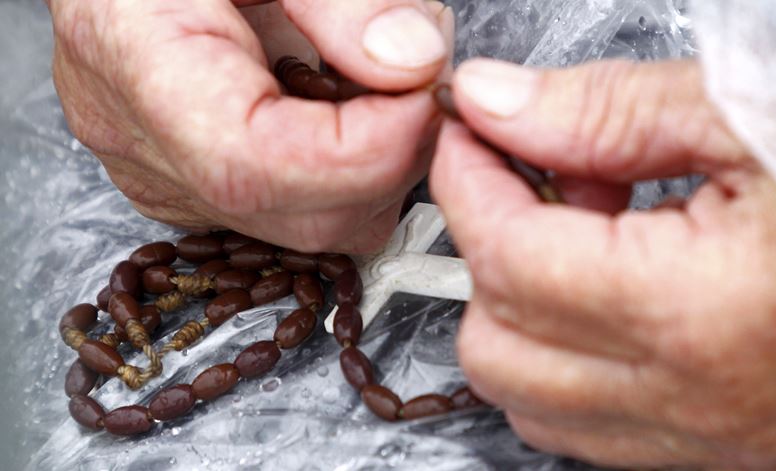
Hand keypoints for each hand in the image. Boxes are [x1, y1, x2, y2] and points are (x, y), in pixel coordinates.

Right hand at [49, 0, 452, 252]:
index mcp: (143, 72)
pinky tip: (347, 98)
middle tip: (422, 73)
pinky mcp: (207, 186)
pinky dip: (352, 163)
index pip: (258, 168)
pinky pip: (304, 208)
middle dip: (394, 153)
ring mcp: (180, 180)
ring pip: (318, 225)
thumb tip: (417, 63)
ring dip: (381, 160)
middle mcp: (154, 152)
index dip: (367, 147)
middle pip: (305, 216)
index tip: (427, 91)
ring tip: (381, 73)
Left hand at [431, 59, 775, 468]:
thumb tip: (498, 104)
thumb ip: (608, 110)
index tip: (468, 138)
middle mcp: (687, 395)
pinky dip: (549, 351)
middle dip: (489, 240)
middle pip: (494, 330)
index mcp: (704, 306)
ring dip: (513, 302)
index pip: (509, 251)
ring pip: (514, 385)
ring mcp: (684, 439)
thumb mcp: (746, 120)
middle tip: (534, 182)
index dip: (466, 181)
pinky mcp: (685, 454)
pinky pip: (560, 418)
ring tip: (576, 239)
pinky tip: (599, 295)